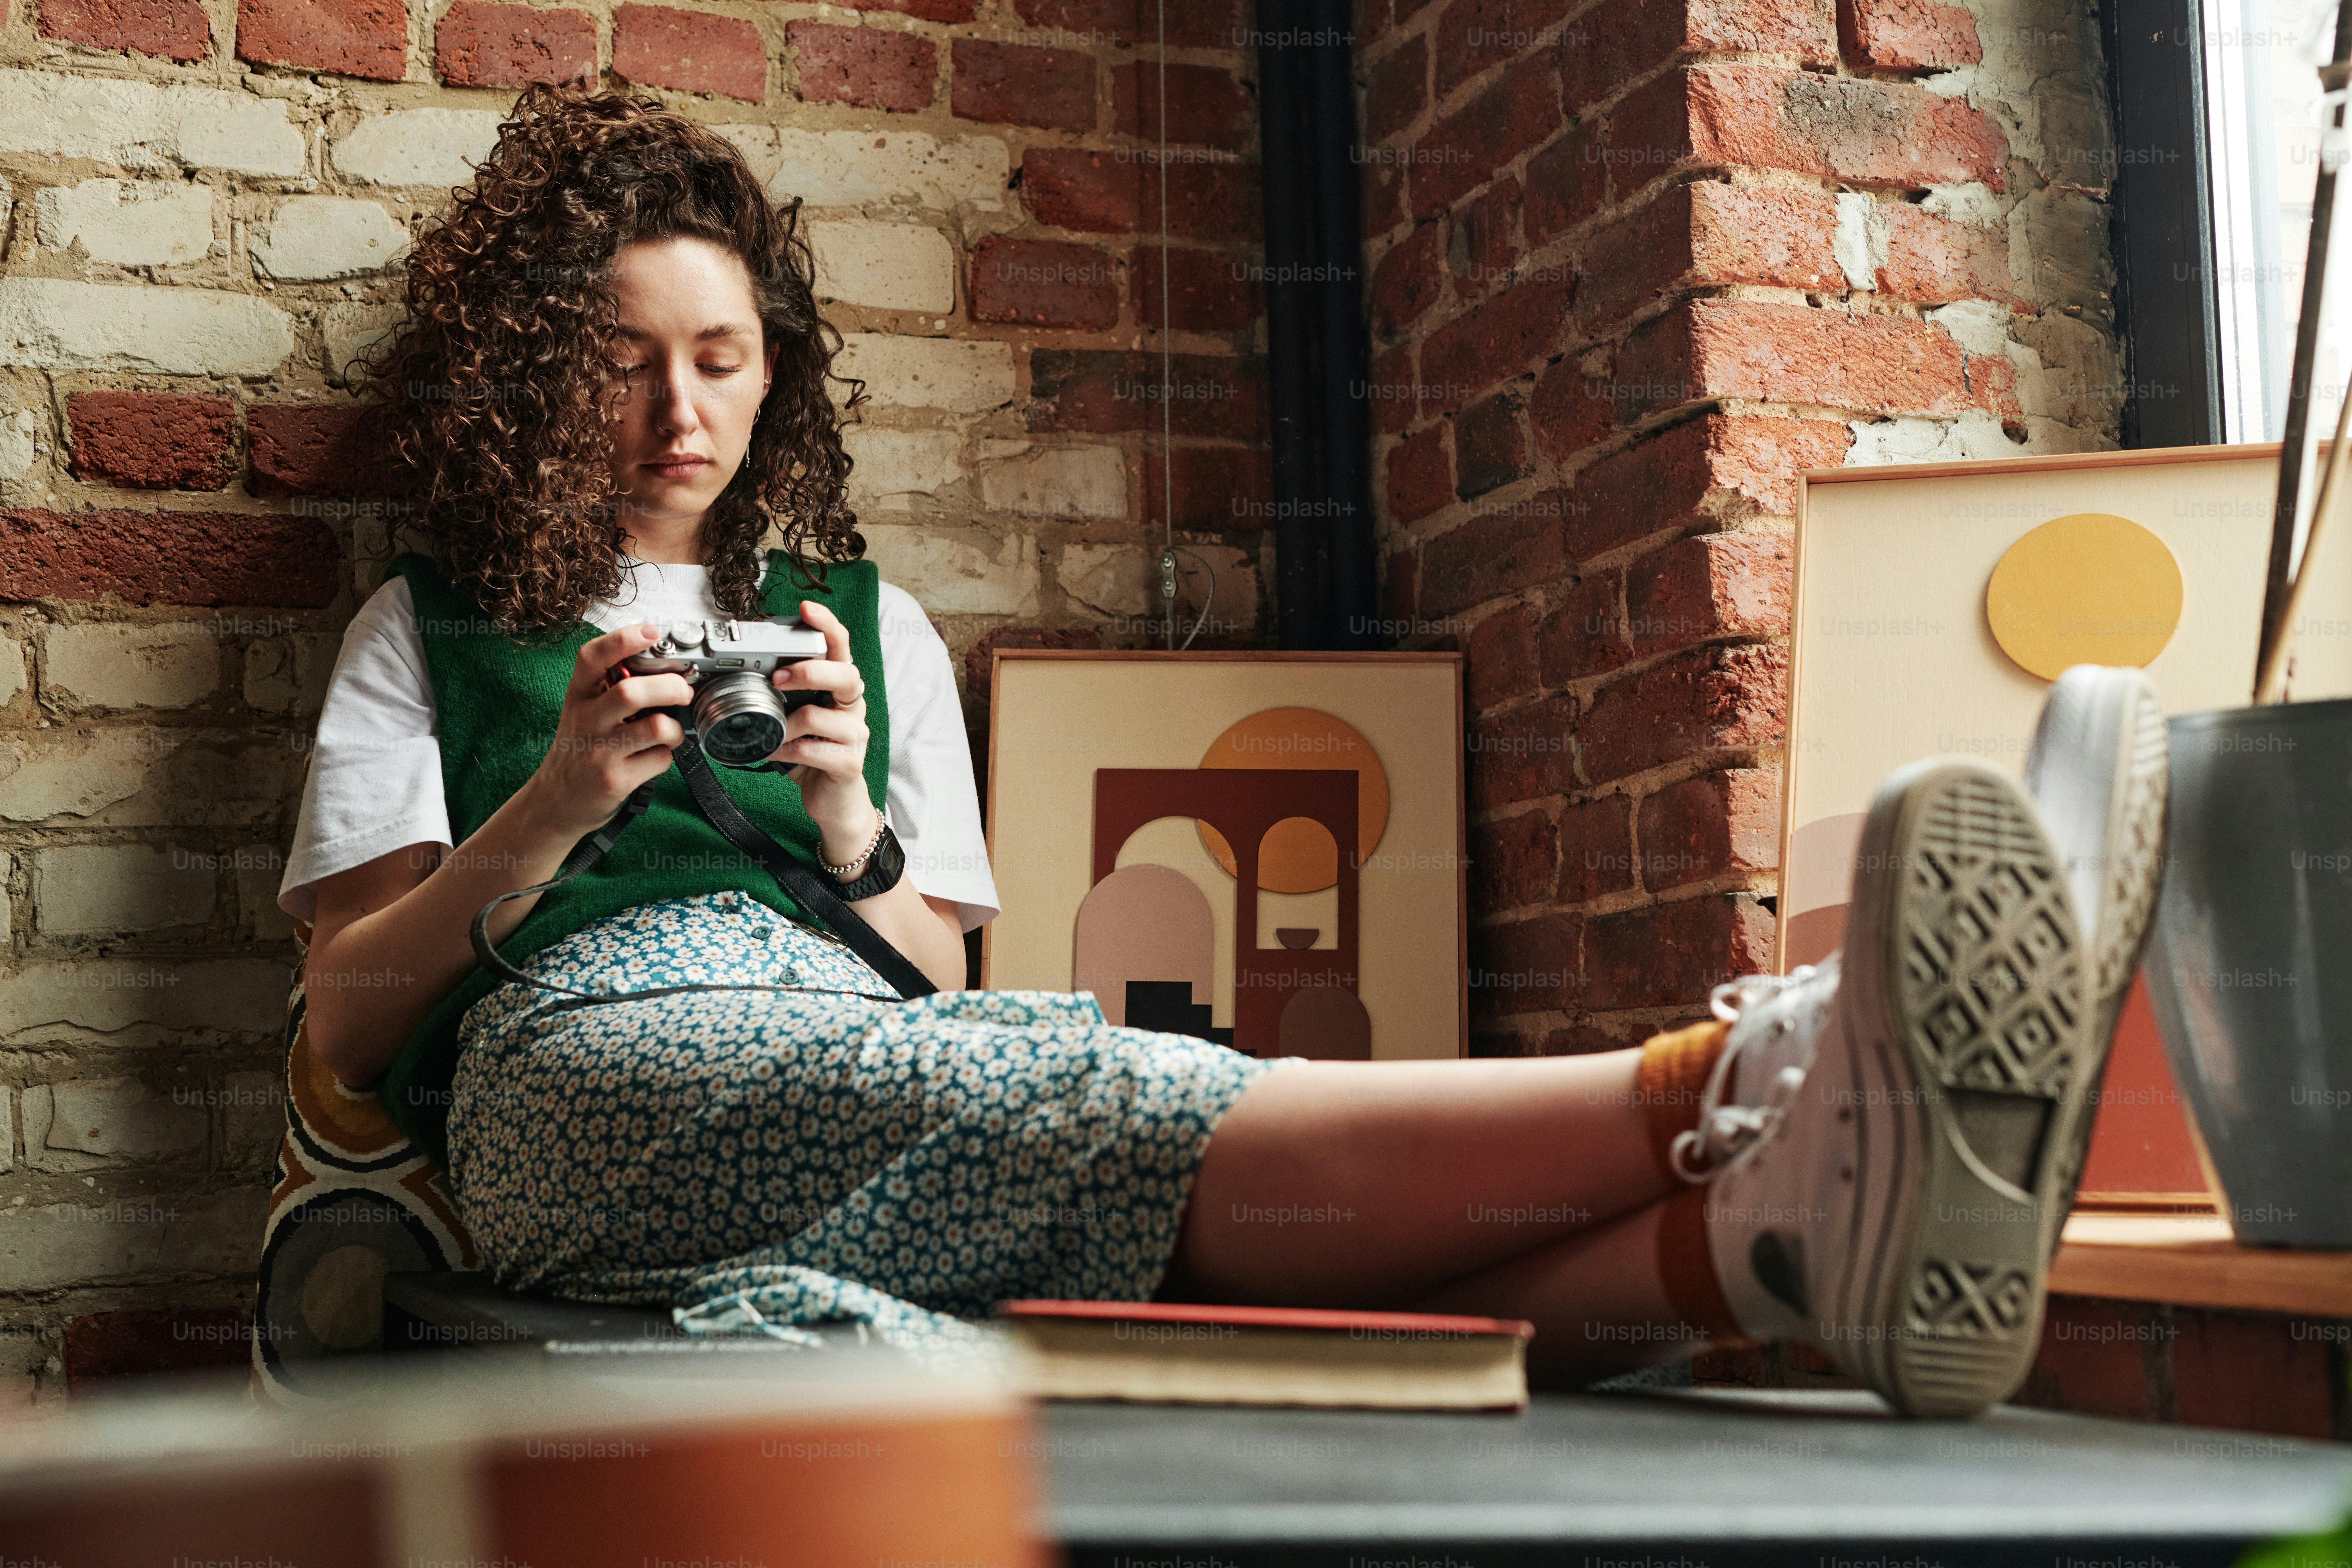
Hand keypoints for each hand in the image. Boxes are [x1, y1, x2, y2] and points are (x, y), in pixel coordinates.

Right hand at [519, 623, 693, 841]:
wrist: (555, 802)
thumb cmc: (578, 749)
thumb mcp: (583, 711)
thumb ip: (610, 687)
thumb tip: (660, 664)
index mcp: (578, 696)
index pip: (592, 657)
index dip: (624, 639)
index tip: (651, 631)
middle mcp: (586, 721)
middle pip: (632, 692)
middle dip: (670, 687)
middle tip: (683, 690)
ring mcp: (600, 753)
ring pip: (655, 727)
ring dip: (675, 727)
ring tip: (670, 731)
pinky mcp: (616, 781)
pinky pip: (660, 760)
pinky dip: (666, 757)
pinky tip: (653, 758)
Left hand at [767, 598, 879, 865]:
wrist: (833, 804)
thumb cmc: (811, 755)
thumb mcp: (795, 718)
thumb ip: (781, 697)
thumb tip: (736, 676)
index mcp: (838, 689)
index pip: (840, 648)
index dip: (827, 625)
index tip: (807, 608)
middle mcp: (852, 706)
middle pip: (844, 674)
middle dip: (809, 671)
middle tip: (778, 679)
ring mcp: (855, 734)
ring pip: (822, 715)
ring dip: (787, 724)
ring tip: (773, 734)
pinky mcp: (849, 762)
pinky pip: (812, 749)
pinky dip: (787, 751)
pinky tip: (777, 755)